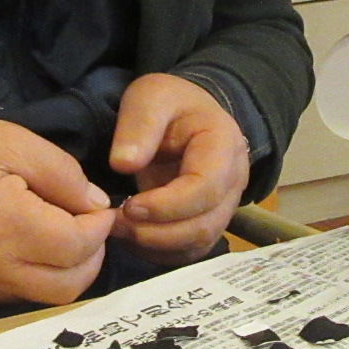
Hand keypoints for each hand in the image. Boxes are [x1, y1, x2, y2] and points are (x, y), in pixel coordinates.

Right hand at [0, 117, 115, 305]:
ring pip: (48, 298)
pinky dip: (39, 277)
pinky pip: (20, 297)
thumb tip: (95, 205)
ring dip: (68, 272)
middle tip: (88, 226)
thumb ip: (62, 174)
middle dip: (91, 256)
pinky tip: (34, 248)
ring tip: (65, 238)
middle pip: (70, 284)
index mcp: (9, 226)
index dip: (99, 226)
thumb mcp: (9, 142)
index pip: (78, 245)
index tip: (99, 206)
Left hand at [109, 73, 250, 265]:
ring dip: (155, 245)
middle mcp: (233, 182)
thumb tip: (123, 165)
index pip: (206, 188)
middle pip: (204, 224)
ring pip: (198, 243)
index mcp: (223, 146)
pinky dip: (159, 252)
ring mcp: (224, 206)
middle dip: (156, 232)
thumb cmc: (171, 104)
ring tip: (118, 230)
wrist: (189, 114)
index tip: (128, 206)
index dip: (167, 205)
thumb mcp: (151, 96)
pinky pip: (189, 252)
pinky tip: (131, 238)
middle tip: (114, 223)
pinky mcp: (208, 222)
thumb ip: (139, 126)